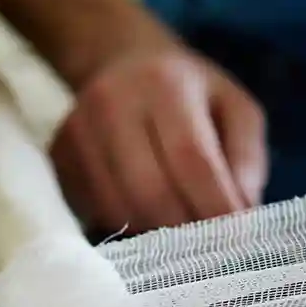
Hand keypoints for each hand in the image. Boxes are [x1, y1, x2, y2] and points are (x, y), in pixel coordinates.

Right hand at [50, 44, 267, 233]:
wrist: (120, 60)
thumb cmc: (190, 90)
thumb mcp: (236, 107)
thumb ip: (247, 157)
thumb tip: (242, 215)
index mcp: (164, 84)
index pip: (190, 157)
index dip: (215, 205)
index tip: (238, 237)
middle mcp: (111, 103)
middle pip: (149, 192)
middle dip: (185, 230)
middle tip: (210, 246)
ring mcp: (77, 132)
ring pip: (119, 209)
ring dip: (156, 236)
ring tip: (182, 231)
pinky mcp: (58, 157)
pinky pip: (95, 210)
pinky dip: (128, 226)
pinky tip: (148, 215)